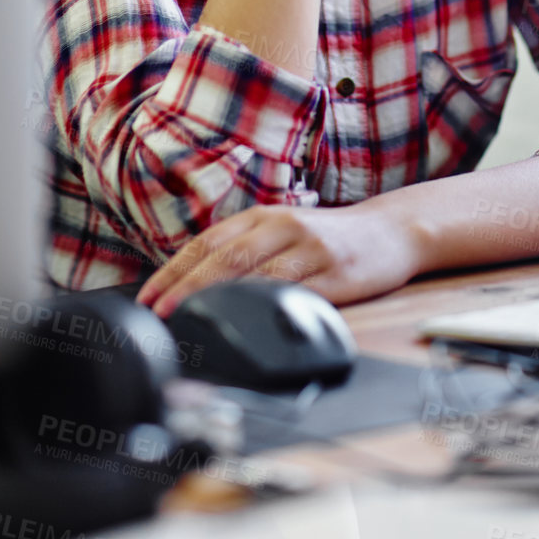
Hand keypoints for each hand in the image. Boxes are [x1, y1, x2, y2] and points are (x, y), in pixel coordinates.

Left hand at [137, 196, 423, 317]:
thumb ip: (246, 250)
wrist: (391, 231)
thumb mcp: (284, 230)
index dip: (174, 270)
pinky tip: (247, 323)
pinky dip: (266, 308)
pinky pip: (295, 293)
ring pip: (255, 275)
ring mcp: (309, 250)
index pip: (207, 242)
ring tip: (191, 320)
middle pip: (225, 258)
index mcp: (264, 216)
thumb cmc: (330, 237)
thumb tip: (194, 286)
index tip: (147, 298)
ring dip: (219, 299)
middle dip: (187, 287)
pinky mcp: (333, 275)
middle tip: (159, 312)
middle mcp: (283, 227)